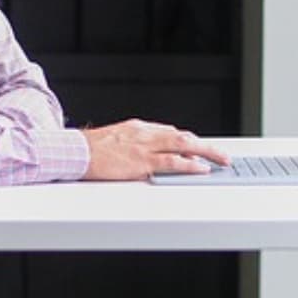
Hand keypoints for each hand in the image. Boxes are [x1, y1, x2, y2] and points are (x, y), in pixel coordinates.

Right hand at [80, 119, 230, 180]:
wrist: (74, 152)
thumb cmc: (92, 150)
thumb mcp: (118, 141)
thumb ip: (136, 145)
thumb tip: (151, 154)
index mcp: (139, 128)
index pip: (172, 133)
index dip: (190, 142)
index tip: (203, 149)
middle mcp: (146, 134)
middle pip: (184, 136)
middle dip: (207, 146)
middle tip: (223, 155)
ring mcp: (144, 147)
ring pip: (183, 145)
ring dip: (206, 152)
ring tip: (221, 160)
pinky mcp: (140, 162)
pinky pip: (171, 162)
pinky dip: (189, 164)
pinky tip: (201, 168)